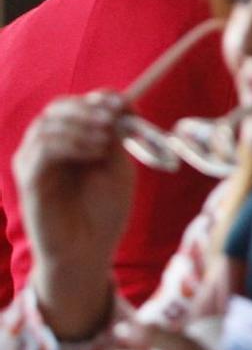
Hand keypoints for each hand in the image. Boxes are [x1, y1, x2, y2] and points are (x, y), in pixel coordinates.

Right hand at [14, 92, 135, 339]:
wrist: (89, 250)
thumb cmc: (105, 211)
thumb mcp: (119, 167)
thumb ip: (117, 137)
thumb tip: (121, 102)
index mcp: (72, 140)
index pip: (77, 106)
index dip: (98, 99)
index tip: (124, 102)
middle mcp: (48, 146)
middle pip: (58, 109)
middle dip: (88, 107)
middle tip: (113, 115)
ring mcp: (35, 161)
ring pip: (48, 125)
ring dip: (81, 125)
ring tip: (107, 138)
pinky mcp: (29, 178)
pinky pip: (43, 149)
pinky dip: (70, 144)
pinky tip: (95, 152)